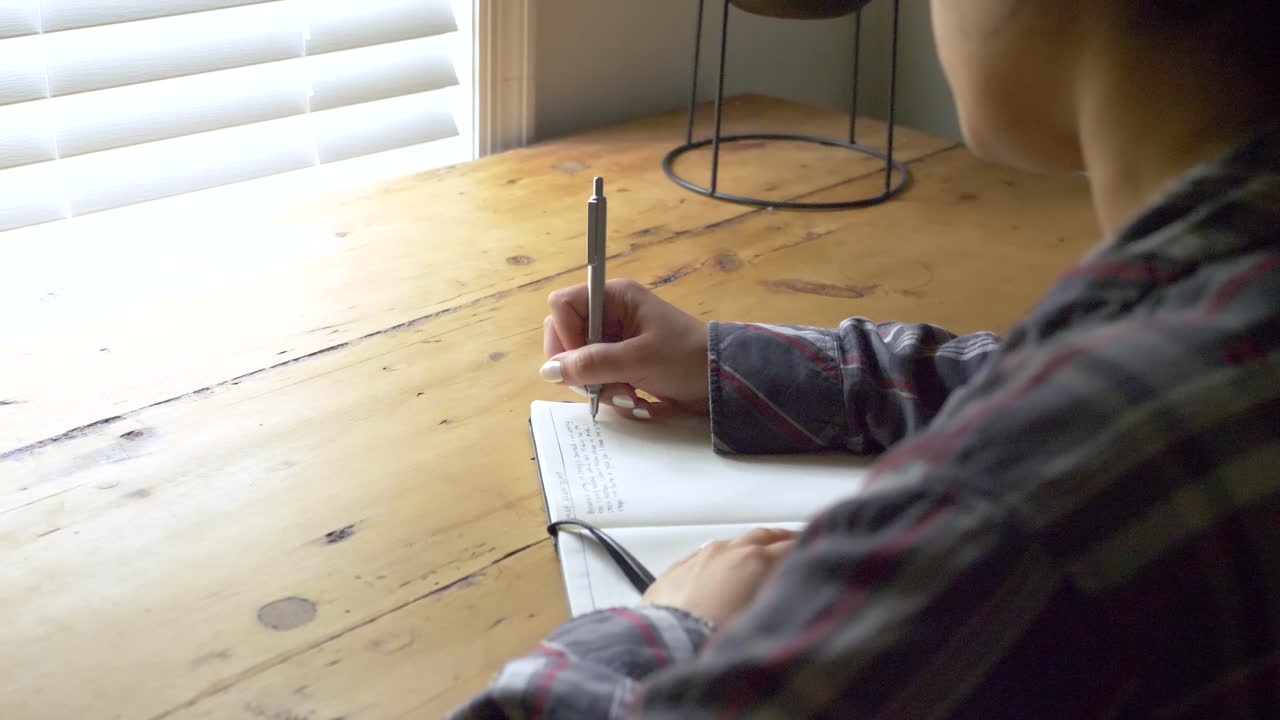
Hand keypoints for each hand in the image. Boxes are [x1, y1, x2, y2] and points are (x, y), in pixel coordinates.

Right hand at [542, 279, 709, 417]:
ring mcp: (616, 341)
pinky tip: (638, 402)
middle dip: (584, 370)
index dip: (564, 336)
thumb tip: (549, 371)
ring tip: (632, 398)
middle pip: (567, 338)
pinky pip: (600, 380)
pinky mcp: (623, 364)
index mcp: (615, 298)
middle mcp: (610, 315)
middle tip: (606, 388)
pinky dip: (615, 394)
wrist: (722, 382)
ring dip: (603, 388)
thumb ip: (592, 363)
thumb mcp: (638, 360)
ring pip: (582, 365)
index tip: (580, 363)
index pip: (562, 306)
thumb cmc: (686, 359)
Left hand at [641, 528, 796, 626]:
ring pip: (731, 542)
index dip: (802, 549)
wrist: (672, 644)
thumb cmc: (718, 638)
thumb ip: (779, 598)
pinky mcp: (677, 568)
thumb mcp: (763, 619)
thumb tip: (788, 595)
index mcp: (755, 560)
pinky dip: (717, 557)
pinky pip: (703, 554)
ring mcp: (700, 557)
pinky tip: (718, 565)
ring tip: (755, 554)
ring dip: (746, 546)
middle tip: (790, 542)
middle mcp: (728, 551)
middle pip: (761, 536)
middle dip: (778, 539)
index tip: (810, 552)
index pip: (788, 546)